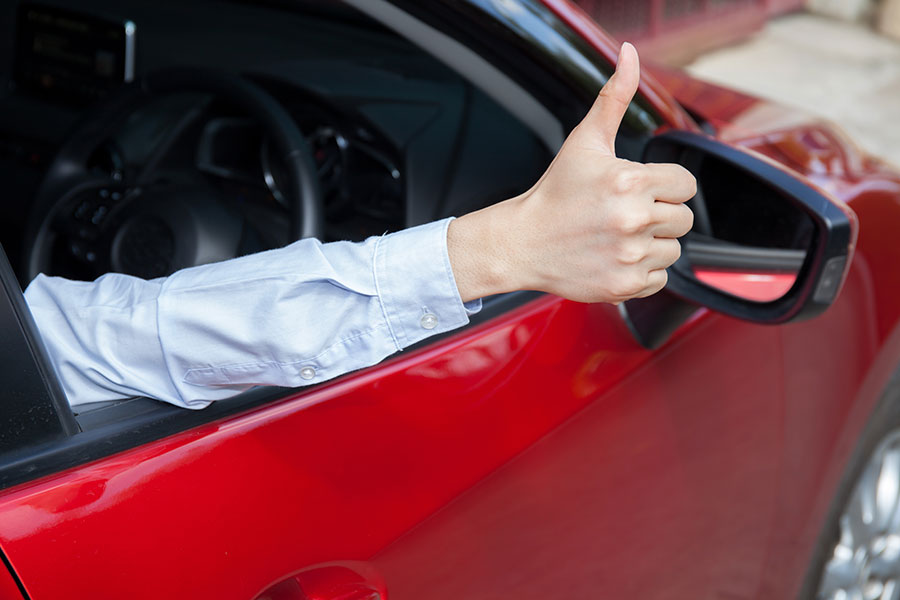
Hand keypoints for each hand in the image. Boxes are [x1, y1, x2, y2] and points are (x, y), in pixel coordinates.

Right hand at [448, 42, 695, 303]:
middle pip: (683, 218)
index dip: (664, 186)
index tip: (638, 190)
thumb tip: (630, 55)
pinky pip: (660, 278)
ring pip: (673, 249)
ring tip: (617, 237)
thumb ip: (614, 98)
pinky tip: (614, 257)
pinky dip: (642, 271)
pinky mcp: (625, 285)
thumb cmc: (555, 192)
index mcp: (630, 181)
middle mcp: (633, 220)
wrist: (522, 242)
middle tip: (623, 215)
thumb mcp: (585, 142)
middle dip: (658, 215)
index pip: (685, 185)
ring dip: (652, 244)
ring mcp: (630, 256)